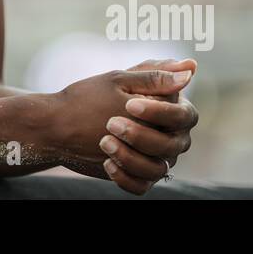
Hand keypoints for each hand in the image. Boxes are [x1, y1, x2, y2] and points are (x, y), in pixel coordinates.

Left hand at [101, 58, 198, 194]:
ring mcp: (155, 158)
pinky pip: (142, 186)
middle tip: (111, 123)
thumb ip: (155, 75)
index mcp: (172, 110)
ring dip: (131, 157)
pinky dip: (126, 178)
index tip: (130, 105)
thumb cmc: (93, 96)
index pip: (184, 116)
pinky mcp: (138, 175)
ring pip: (158, 169)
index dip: (161, 113)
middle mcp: (170, 137)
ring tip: (105, 142)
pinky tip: (107, 163)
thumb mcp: (122, 80)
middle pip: (173, 145)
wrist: (62, 122)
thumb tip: (190, 67)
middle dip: (142, 136)